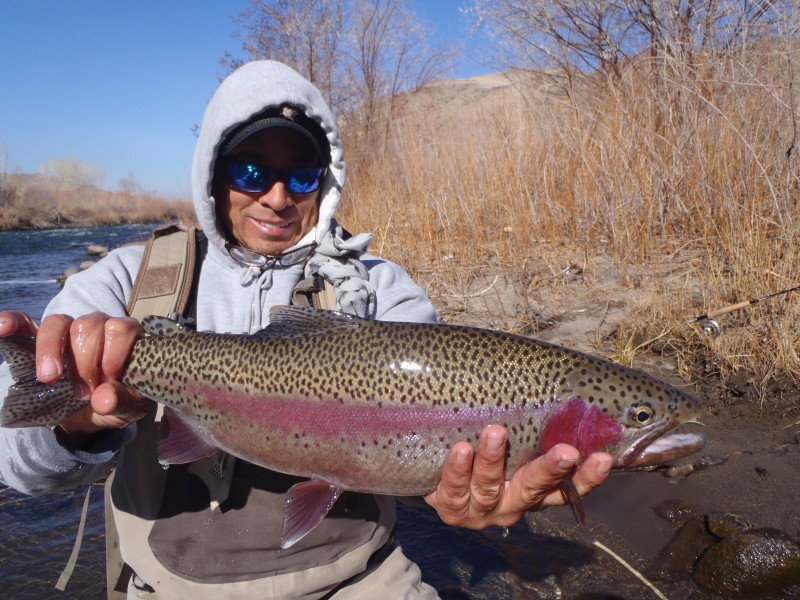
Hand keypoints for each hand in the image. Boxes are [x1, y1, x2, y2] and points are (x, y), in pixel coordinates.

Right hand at [0, 310, 149, 436]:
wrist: (90, 413)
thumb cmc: (115, 402)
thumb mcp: (126, 409)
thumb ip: (122, 403)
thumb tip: (105, 399)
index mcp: (126, 337)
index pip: (121, 328)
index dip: (114, 353)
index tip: (106, 381)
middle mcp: (99, 325)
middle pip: (88, 325)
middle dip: (84, 362)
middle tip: (82, 394)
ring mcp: (68, 330)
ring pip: (58, 323)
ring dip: (52, 350)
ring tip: (50, 378)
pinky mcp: (38, 338)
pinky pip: (23, 322)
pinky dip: (12, 323)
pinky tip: (3, 328)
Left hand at [424, 424, 611, 528]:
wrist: (437, 475)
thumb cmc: (481, 447)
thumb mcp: (510, 439)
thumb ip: (529, 422)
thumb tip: (549, 373)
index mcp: (533, 488)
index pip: (568, 487)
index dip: (587, 477)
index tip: (604, 458)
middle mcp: (512, 503)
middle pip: (535, 489)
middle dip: (550, 469)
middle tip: (566, 452)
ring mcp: (482, 509)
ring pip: (490, 487)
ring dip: (493, 460)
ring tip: (495, 432)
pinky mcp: (452, 508)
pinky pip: (455, 490)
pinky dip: (458, 470)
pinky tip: (460, 450)